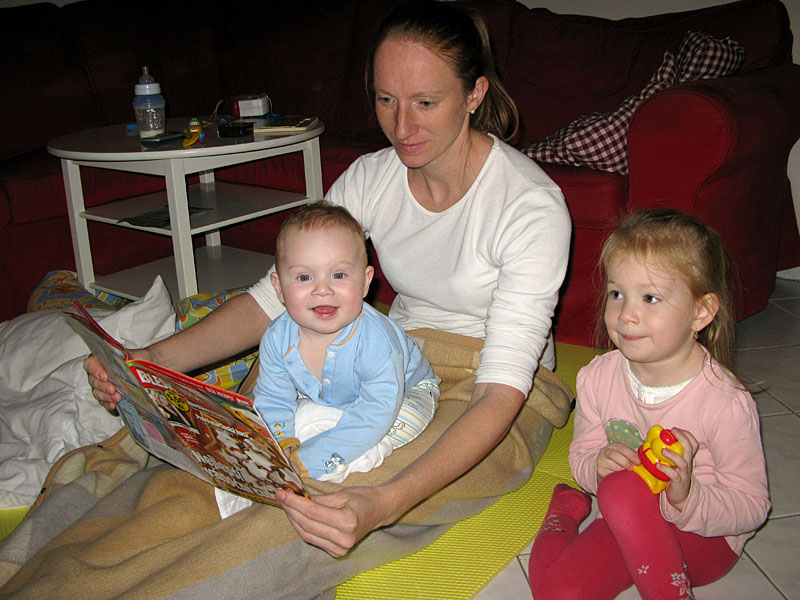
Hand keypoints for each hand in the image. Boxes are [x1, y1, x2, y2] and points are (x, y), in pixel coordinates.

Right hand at [84, 348, 151, 410]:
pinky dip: (108, 403)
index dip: (95, 370)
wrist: (145, 372)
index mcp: (101, 359)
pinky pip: (103, 401)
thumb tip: (145, 357)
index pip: (91, 364)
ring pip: (97, 392)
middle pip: (94, 380)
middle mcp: (98, 373)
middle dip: (103, 386)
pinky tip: (113, 405)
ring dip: (106, 396)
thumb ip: (140, 355)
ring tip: (117, 398)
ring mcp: (100, 385)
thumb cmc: (138, 361)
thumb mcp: (139, 355)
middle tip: (112, 389)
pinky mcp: (106, 396)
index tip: (105, 376)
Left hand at [276, 485, 390, 556]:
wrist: (379, 511)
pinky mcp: (337, 552)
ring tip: (286, 506)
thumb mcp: (342, 494)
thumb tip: (297, 497)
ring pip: (308, 535)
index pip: (313, 512)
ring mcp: (341, 548)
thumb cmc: (363, 498)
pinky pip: (314, 540)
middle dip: (291, 510)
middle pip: (308, 525)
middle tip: (281, 497)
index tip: (282, 494)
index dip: (295, 503)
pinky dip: (303, 528)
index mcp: (348, 521)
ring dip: (294, 520)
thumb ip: (319, 499)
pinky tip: (297, 517)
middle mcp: (344, 539)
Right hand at [596, 441, 639, 483]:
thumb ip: (633, 455)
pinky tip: (620, 476)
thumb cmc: (619, 461)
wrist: (605, 468)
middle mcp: (605, 451)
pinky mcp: (600, 471)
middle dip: (626, 462)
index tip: (638, 462)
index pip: (622, 448)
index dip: (631, 455)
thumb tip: (645, 459)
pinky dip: (617, 476)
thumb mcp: (625, 455)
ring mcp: (601, 461)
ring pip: (613, 465)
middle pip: (614, 455)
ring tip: (625, 472)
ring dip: (622, 470)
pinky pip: (610, 474)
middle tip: (632, 468)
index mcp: (614, 446)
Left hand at [660, 427, 697, 510]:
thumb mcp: (674, 463)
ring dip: (673, 455)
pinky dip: (666, 469)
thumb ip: (668, 452)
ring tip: (662, 450)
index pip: (693, 444)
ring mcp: (684, 473)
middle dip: (682, 438)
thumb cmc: (674, 476)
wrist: (681, 496)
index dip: (686, 435)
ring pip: (682, 462)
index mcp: (687, 457)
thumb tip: (651, 440)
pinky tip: (658, 465)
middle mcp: (687, 463)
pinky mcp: (678, 482)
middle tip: (672, 431)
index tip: (675, 429)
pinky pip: (674, 475)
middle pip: (689, 449)